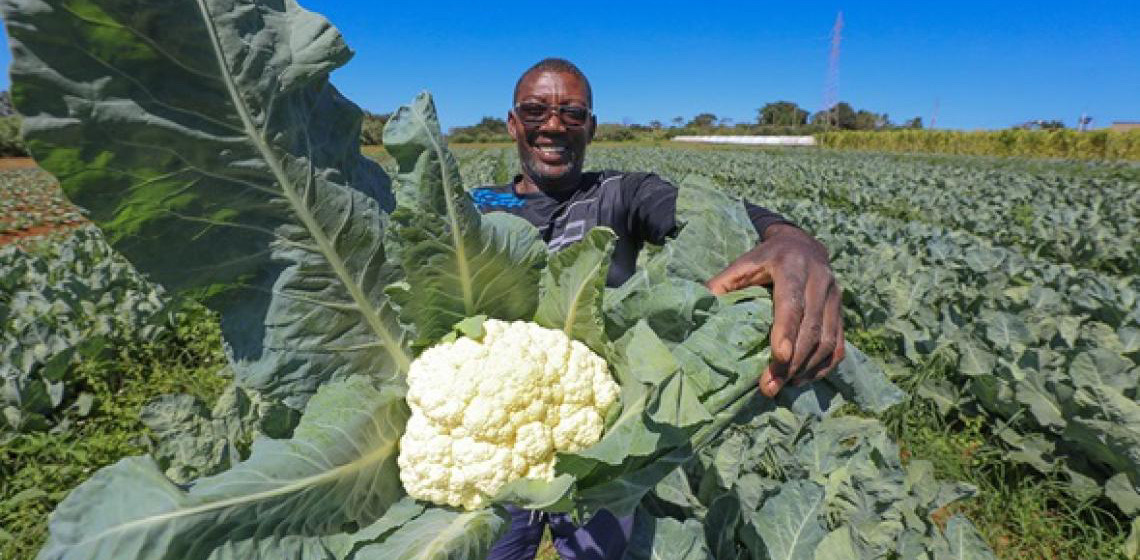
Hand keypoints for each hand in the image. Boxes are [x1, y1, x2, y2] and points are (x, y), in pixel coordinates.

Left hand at [705, 224, 844, 396]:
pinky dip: (821, 367)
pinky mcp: (841, 312)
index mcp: (792, 266)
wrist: (803, 246)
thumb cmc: (765, 259)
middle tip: (771, 386)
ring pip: (827, 340)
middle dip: (791, 361)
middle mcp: (819, 280)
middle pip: (810, 327)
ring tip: (782, 386)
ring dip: (805, 368)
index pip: (792, 301)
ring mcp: (835, 297)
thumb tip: (697, 308)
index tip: (779, 357)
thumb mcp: (742, 264)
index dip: (786, 330)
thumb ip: (721, 284)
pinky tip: (800, 379)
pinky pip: (837, 346)